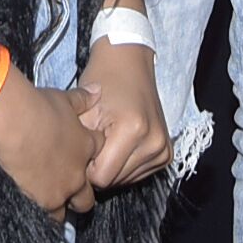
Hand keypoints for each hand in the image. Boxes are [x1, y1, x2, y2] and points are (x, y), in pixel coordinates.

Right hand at [0, 65, 99, 214]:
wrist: (16, 123)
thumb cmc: (39, 106)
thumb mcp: (64, 99)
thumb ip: (82, 98)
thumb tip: (98, 90)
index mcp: (87, 144)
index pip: (100, 152)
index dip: (93, 153)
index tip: (83, 153)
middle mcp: (81, 170)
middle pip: (92, 189)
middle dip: (85, 189)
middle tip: (71, 185)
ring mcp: (66, 187)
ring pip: (78, 205)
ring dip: (70, 203)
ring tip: (57, 202)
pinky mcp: (48, 200)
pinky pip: (55, 216)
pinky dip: (50, 214)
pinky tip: (42, 212)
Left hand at [74, 42, 171, 189]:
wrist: (128, 61)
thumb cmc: (103, 79)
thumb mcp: (84, 109)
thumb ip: (80, 145)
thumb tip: (76, 174)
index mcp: (133, 130)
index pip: (102, 177)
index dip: (86, 166)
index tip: (81, 147)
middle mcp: (154, 142)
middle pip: (115, 181)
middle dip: (99, 166)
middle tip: (94, 140)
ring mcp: (162, 149)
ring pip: (126, 180)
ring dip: (112, 166)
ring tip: (107, 139)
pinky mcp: (166, 153)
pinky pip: (138, 174)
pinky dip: (125, 164)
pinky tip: (119, 144)